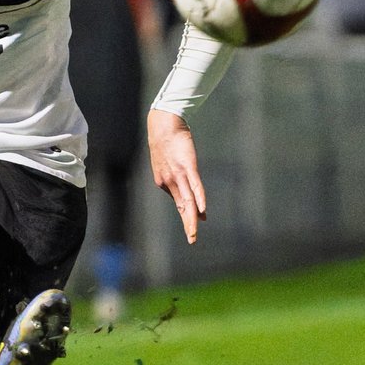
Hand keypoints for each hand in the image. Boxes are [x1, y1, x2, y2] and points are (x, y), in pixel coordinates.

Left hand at [147, 109, 206, 243]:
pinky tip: (202, 210)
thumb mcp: (169, 162)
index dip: (186, 216)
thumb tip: (185, 187)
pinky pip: (195, 186)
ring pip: (187, 201)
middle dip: (187, 224)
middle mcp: (169, 182)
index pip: (179, 203)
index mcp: (164, 182)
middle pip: (182, 207)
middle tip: (192, 240)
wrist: (163, 124)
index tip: (193, 227)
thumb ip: (177, 177)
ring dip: (191, 218)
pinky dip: (199, 198)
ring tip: (193, 233)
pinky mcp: (188, 166)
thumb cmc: (167, 142)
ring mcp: (179, 175)